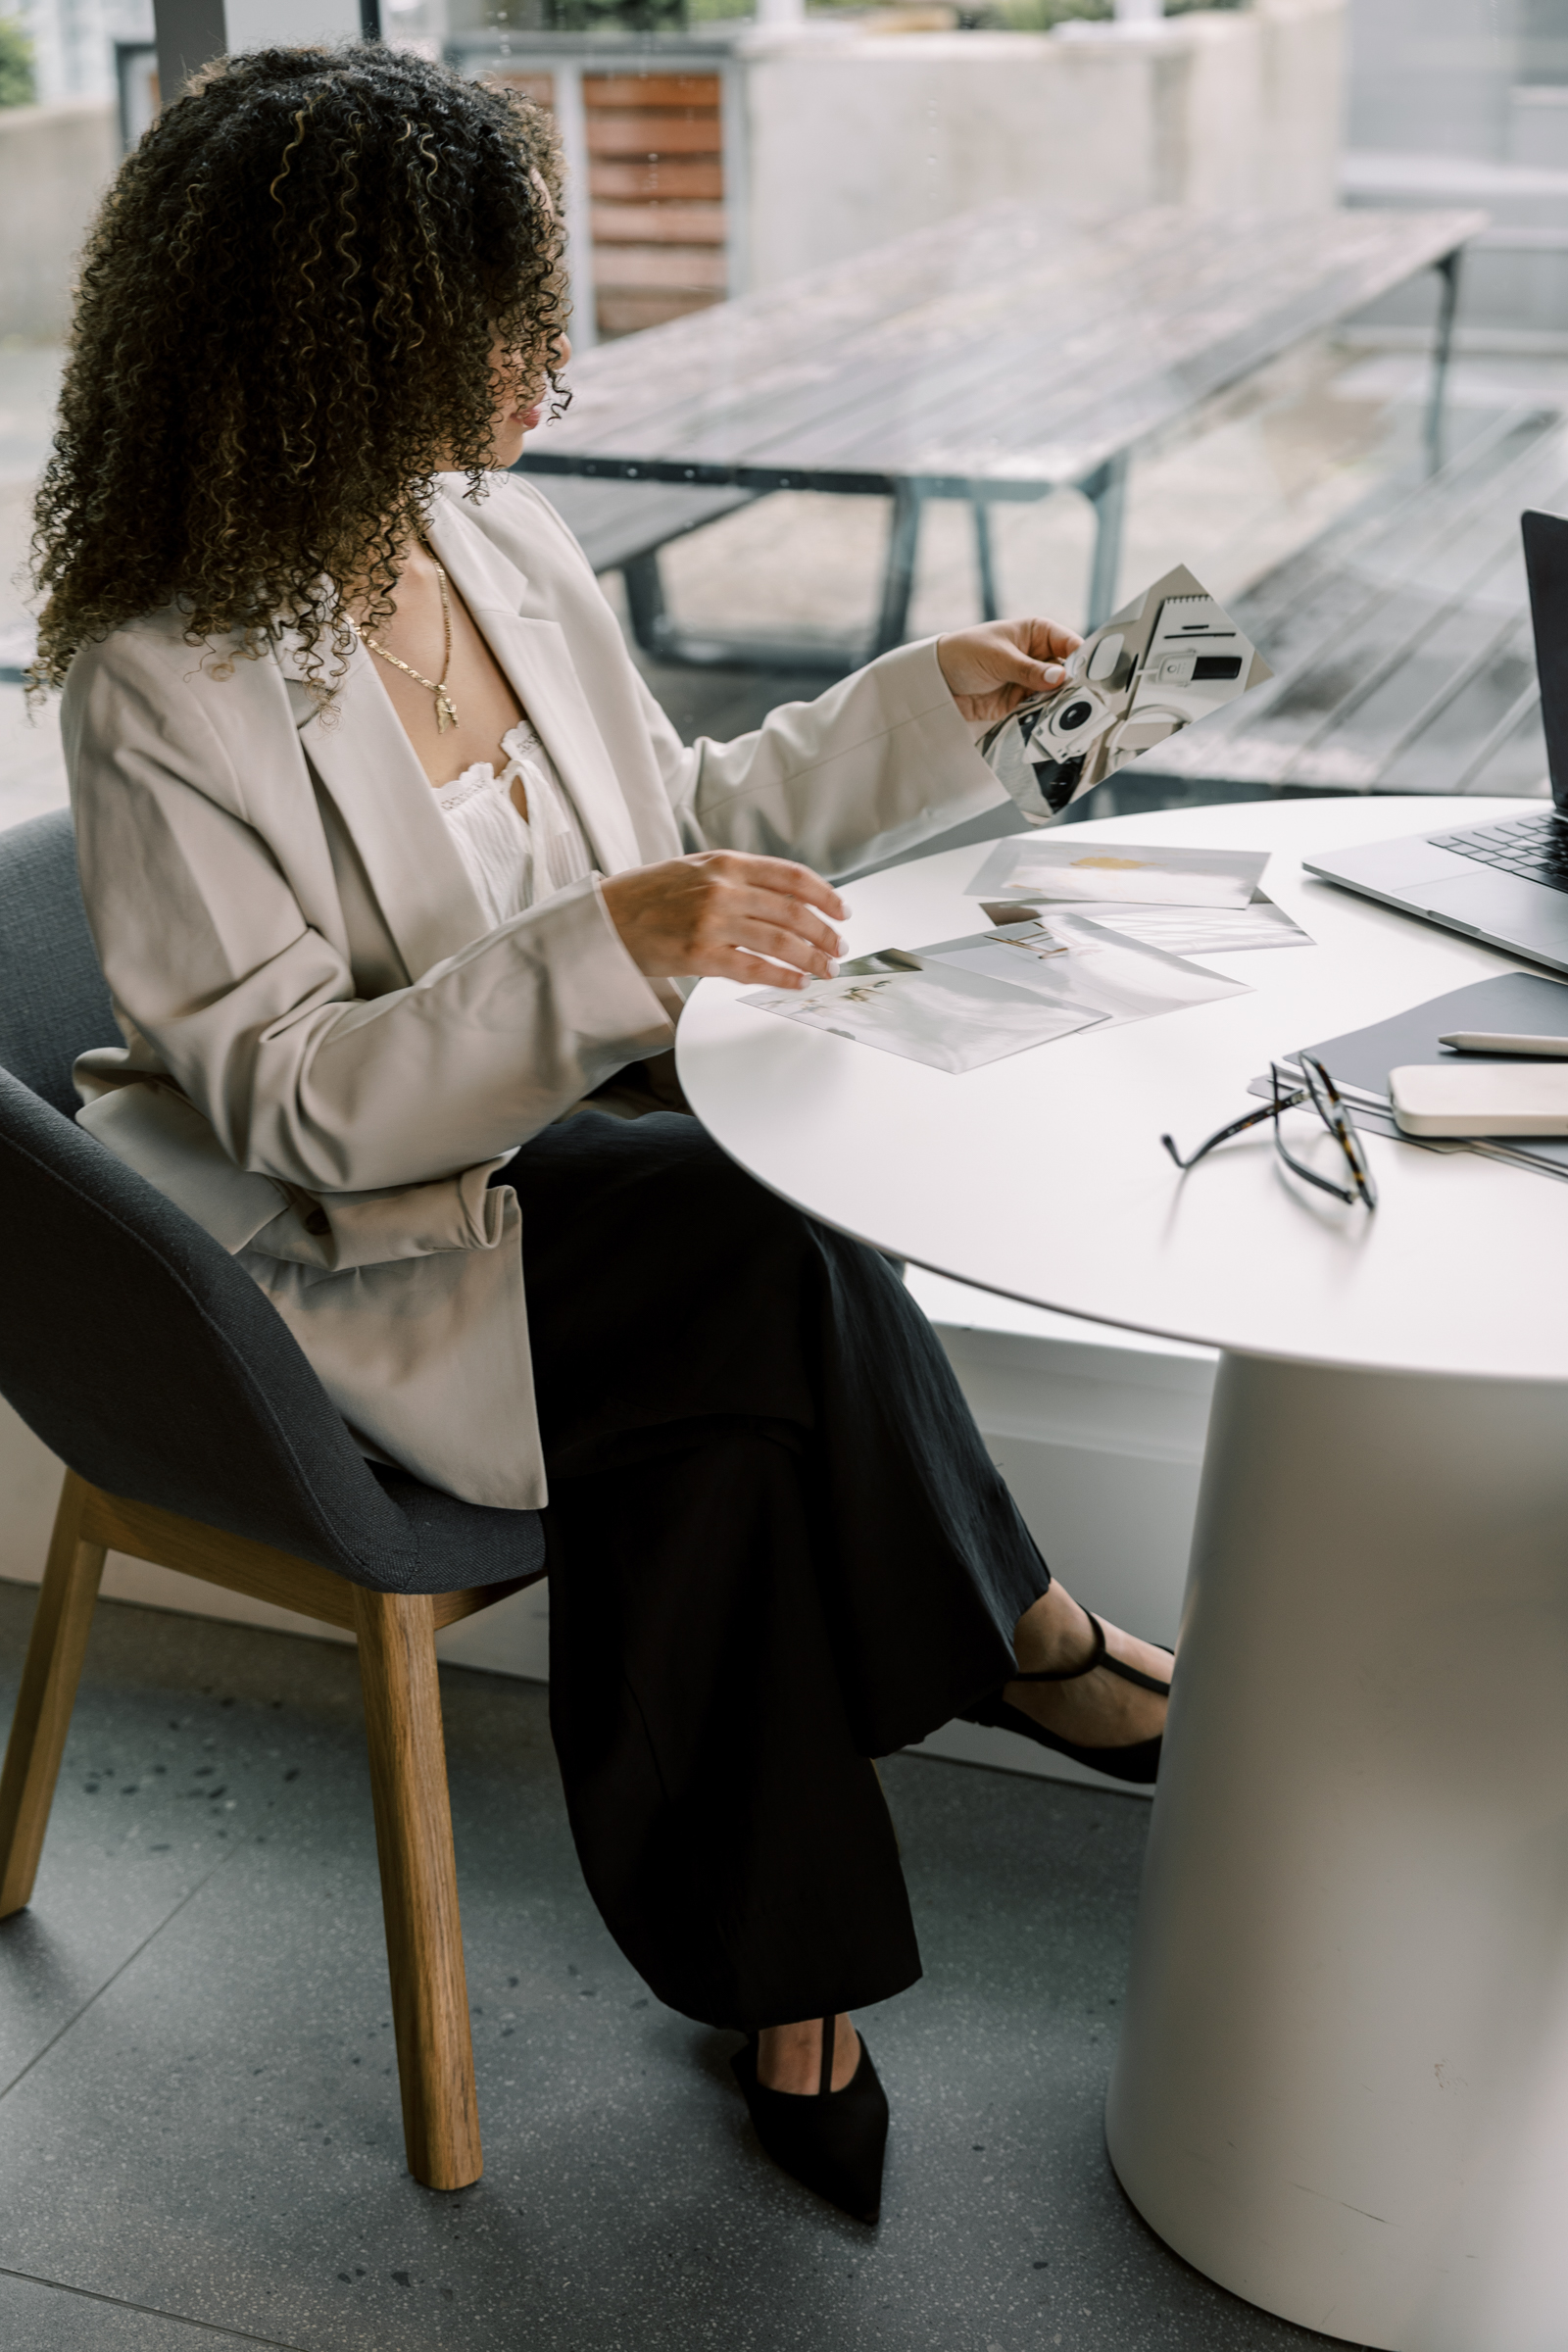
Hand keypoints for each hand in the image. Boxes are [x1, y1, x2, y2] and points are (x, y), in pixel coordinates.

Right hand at [601, 851, 846, 990]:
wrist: (605, 917)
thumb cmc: (648, 895)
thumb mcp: (695, 869)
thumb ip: (738, 877)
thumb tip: (784, 896)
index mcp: (725, 863)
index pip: (791, 876)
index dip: (825, 895)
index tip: (842, 911)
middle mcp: (722, 889)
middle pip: (793, 912)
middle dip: (824, 934)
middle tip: (838, 949)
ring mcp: (711, 922)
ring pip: (779, 941)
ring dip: (811, 959)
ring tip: (825, 970)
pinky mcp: (699, 956)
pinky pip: (753, 969)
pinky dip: (781, 977)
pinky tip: (796, 983)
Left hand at [937, 618, 1082, 723]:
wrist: (935, 680)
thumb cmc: (963, 653)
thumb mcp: (998, 658)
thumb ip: (1029, 670)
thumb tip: (1060, 677)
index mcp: (1037, 633)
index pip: (1070, 643)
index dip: (1082, 658)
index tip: (1091, 676)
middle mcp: (1038, 656)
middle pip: (1068, 672)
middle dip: (1074, 687)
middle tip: (1084, 701)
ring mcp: (1031, 681)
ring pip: (1056, 694)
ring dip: (1060, 705)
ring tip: (1068, 716)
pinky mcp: (1021, 703)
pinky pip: (1040, 711)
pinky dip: (1045, 718)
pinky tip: (1050, 724)